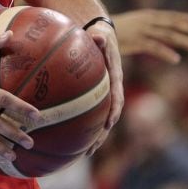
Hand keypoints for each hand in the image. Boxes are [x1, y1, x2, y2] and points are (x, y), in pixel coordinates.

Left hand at [85, 22, 123, 154]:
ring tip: (83, 153)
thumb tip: (99, 38)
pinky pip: (89, 114)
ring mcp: (103, 95)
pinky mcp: (93, 97)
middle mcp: (111, 90)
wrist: (99, 36)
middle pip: (109, 116)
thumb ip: (100, 38)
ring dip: (93, 137)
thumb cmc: (99, 35)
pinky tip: (70, 138)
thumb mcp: (101, 34)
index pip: (117, 96)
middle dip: (101, 134)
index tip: (109, 123)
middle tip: (91, 149)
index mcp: (115, 77)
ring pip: (100, 120)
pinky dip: (82, 127)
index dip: (114, 110)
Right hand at [113, 9, 187, 63]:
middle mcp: (145, 21)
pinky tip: (176, 59)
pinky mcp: (135, 42)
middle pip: (170, 24)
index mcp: (145, 16)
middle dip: (187, 28)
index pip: (168, 15)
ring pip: (166, 35)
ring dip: (182, 39)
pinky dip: (165, 52)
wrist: (95, 29)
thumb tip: (154, 33)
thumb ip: (144, 29)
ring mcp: (141, 31)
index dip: (182, 17)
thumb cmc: (113, 30)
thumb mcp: (131, 26)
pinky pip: (153, 47)